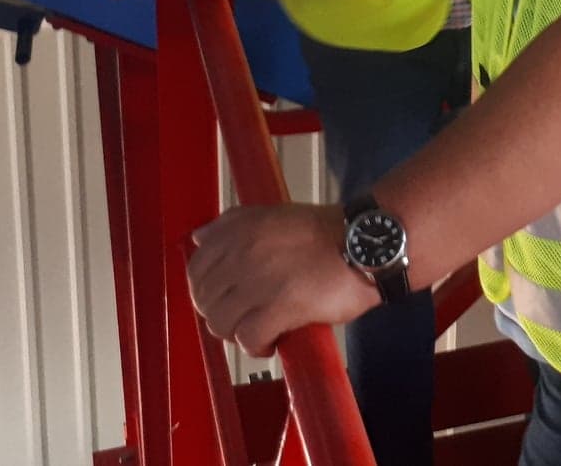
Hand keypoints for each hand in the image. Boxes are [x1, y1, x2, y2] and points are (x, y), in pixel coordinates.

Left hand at [187, 202, 378, 354]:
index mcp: (239, 231)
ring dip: (237, 333)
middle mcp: (243, 253)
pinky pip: (249, 339)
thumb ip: (232, 224)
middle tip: (246, 316)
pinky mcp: (281, 307)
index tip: (225, 298)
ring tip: (260, 329)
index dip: (206, 291)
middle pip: (206, 301)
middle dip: (222, 314)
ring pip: (221, 324)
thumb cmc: (323, 232)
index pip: (196, 270)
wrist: (365, 244)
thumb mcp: (272, 214)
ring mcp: (260, 281)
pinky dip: (258, 346)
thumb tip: (199, 239)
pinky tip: (273, 340)